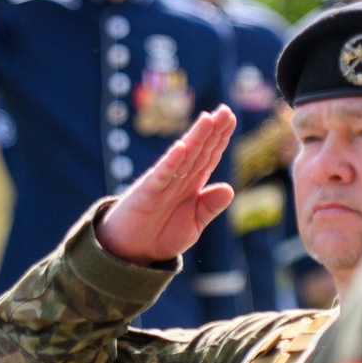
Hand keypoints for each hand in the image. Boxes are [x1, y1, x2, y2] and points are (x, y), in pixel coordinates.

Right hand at [96, 106, 237, 264]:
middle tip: (225, 110)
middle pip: (198, 150)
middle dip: (212, 131)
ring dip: (195, 138)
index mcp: (192, 184)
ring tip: (208, 119)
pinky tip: (180, 148)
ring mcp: (163, 183)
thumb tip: (229, 188)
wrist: (131, 252)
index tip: (230, 118)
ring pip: (183, 157)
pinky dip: (171, 162)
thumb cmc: (162, 235)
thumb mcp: (194, 225)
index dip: (220, 138)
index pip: (209, 156)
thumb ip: (209, 207)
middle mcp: (178, 179)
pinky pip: (161, 175)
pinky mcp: (147, 193)